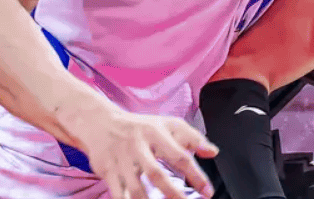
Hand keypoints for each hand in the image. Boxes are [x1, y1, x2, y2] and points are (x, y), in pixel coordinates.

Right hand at [75, 107, 217, 198]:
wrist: (100, 122)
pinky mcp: (107, 171)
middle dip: (173, 194)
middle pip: (156, 174)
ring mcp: (120, 160)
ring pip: (136, 189)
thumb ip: (192, 138)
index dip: (196, 175)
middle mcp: (137, 145)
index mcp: (156, 133)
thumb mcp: (167, 124)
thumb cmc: (141, 127)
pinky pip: (119, 194)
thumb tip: (213, 152)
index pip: (180, 155)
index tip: (208, 192)